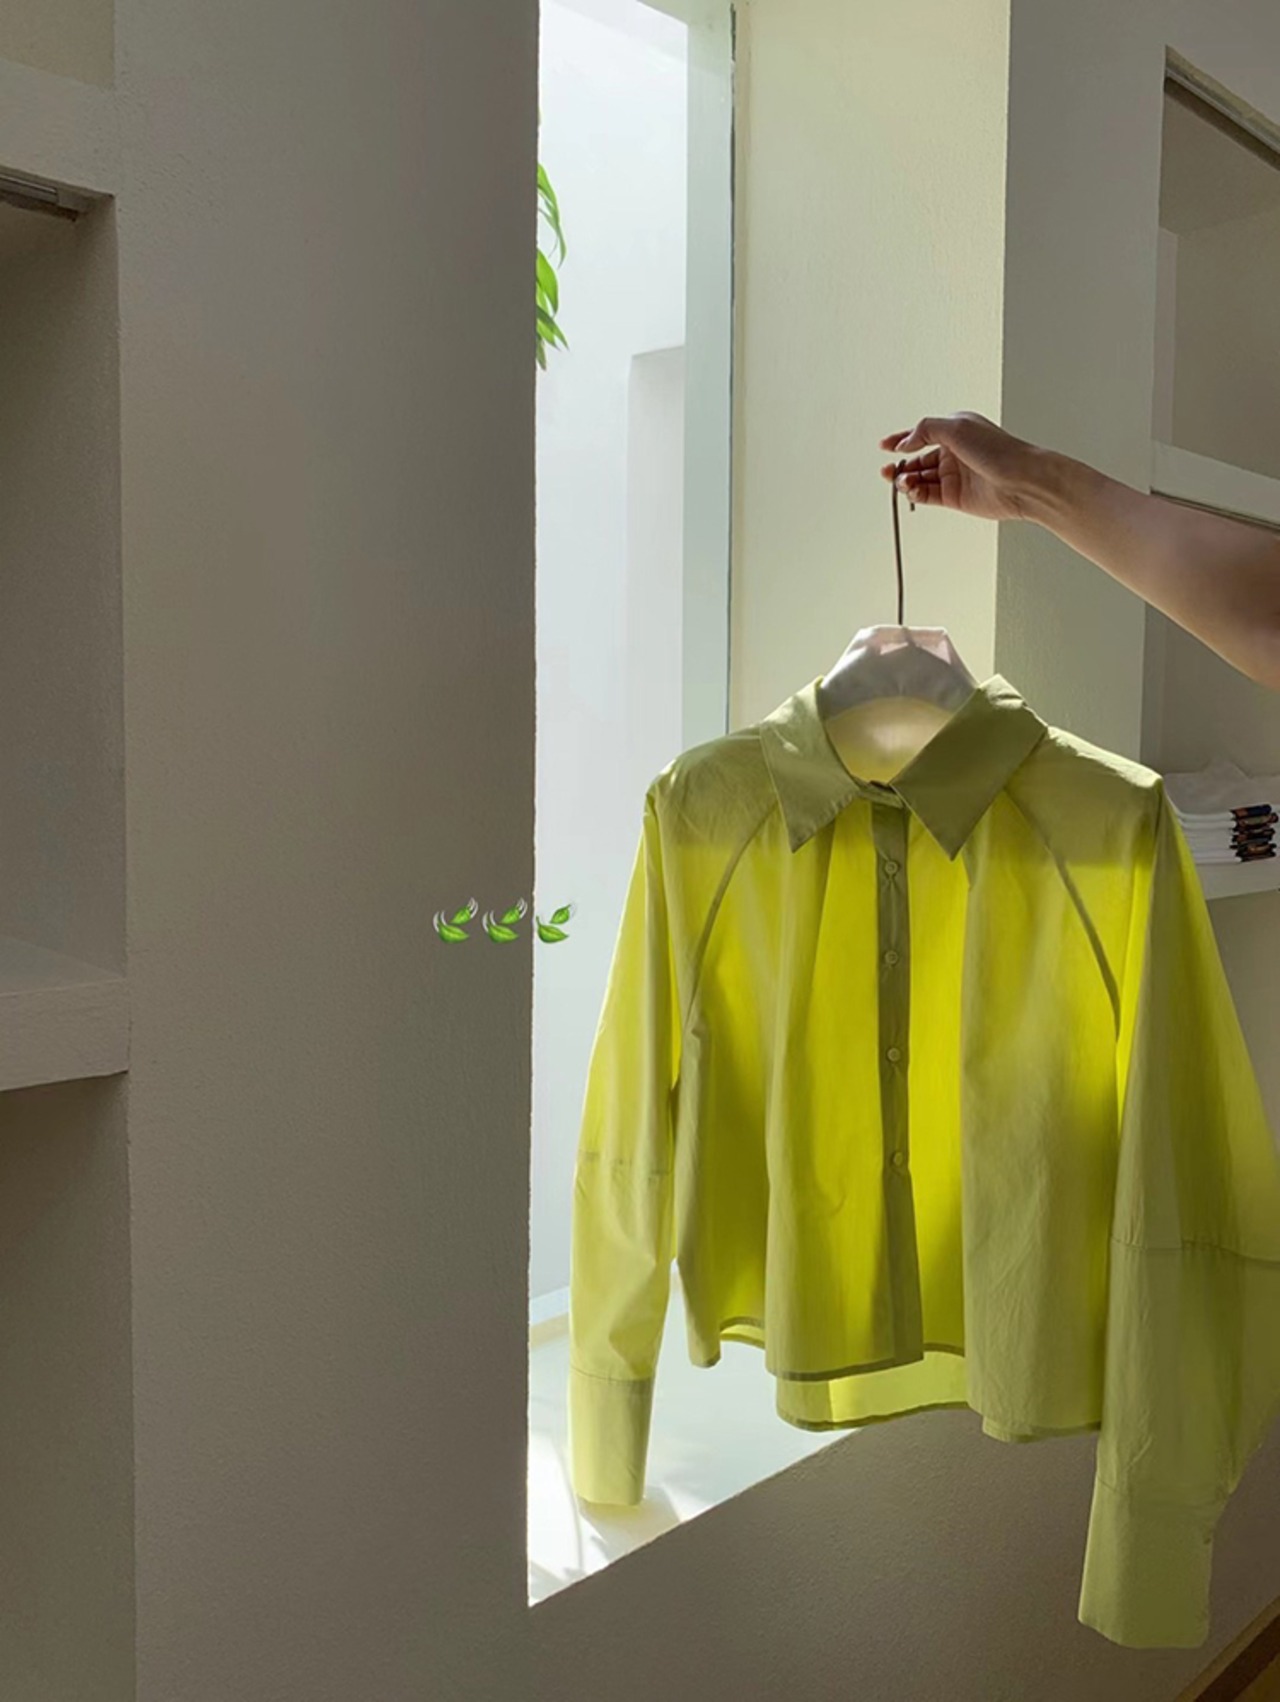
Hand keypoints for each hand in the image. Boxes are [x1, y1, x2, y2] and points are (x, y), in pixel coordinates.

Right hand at [878, 411, 1043, 522]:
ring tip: (900, 482)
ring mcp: (953, 476)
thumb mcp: (956, 427)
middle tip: (889, 470)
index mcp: (955, 431)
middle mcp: (953, 453)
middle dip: (900, 464)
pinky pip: (927, 495)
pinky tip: (910, 491)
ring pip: (919, 478)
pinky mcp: (954, 497)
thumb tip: (905, 441)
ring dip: (905, 480)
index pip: (921, 434)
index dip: (900, 439)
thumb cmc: (999, 451)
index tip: (884, 446)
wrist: (1021, 481)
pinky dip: (915, 494)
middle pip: (916, 459)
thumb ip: (925, 429)